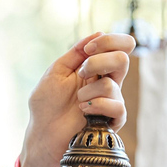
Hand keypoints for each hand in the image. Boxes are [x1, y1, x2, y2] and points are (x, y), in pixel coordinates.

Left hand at [20, 32, 135, 166]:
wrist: (43, 132)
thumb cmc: (46, 104)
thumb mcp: (56, 71)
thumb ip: (76, 53)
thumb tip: (98, 33)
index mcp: (95, 67)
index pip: (120, 46)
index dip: (109, 41)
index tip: (89, 48)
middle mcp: (107, 81)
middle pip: (123, 59)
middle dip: (98, 62)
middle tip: (81, 73)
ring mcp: (111, 100)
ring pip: (112, 84)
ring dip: (88, 92)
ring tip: (77, 101)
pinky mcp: (112, 120)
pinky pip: (117, 107)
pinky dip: (97, 106)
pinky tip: (84, 111)